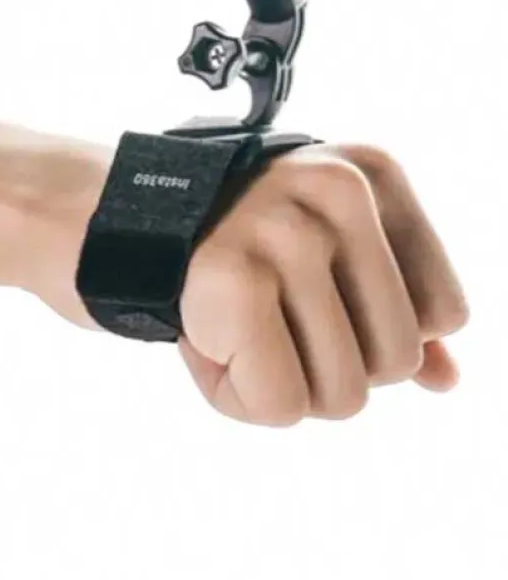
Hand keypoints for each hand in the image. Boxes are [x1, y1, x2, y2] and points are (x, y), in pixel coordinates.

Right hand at [178, 144, 468, 424]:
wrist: (132, 224)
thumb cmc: (242, 247)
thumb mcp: (327, 259)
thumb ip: (398, 313)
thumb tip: (447, 380)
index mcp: (374, 175)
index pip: (443, 313)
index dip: (380, 331)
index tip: (320, 300)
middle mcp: (338, 192)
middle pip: (398, 360)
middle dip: (334, 367)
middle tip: (273, 320)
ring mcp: (284, 234)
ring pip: (344, 395)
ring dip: (286, 385)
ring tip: (241, 329)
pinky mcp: (235, 279)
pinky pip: (280, 403)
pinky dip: (243, 397)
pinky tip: (212, 344)